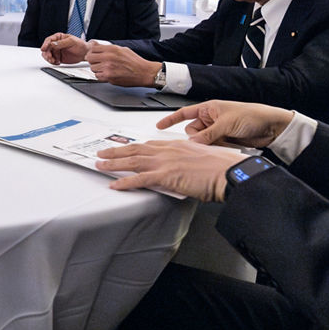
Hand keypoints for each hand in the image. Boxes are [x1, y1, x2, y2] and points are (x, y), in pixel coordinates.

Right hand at [40, 33, 89, 64]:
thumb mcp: (72, 41)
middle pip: (46, 48)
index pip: (49, 40)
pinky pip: (52, 60)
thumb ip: (62, 43)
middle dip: (47, 53)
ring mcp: (57, 51)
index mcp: (59, 37)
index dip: (45, 44)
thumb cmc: (80, 45)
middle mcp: (56, 44)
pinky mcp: (58, 58)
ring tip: (54, 61)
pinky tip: (57, 62)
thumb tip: (52, 44)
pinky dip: (53, 62)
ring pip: (47, 55)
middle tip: (50, 57)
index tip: (43, 49)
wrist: (85, 53)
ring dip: (49, 58)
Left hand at [85, 43, 161, 86]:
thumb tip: (97, 45)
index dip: (92, 52)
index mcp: (112, 49)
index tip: (94, 55)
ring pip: (92, 68)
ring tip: (105, 69)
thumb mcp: (122, 49)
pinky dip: (101, 76)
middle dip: (92, 60)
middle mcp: (108, 57)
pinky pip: (97, 76)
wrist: (143, 72)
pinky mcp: (109, 77)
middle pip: (89, 58)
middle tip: (97, 62)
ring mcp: (108, 68)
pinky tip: (108, 74)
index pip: (93, 49)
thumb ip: (109, 48)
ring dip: (97, 69)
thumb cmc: (135, 62)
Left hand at [96, 139, 242, 200]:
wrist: (228, 172)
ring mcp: (165, 162)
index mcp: (176, 145)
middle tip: (102, 153)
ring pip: (132, 161)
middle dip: (116, 151)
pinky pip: (139, 179)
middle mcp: (167, 150)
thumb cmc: (220, 168)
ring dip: (113, 164)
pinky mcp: (166, 176)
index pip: (148, 144)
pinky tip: (114, 184)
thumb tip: (180, 168)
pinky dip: (124, 182)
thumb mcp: (200, 157)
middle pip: (135, 149)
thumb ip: (186, 160)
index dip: (132, 146)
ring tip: (100, 165)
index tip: (122, 147)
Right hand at [154, 100, 294, 148]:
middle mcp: (211, 119)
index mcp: (209, 108)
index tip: (159, 125)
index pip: (184, 113)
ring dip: (209, 146)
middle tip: (208, 141)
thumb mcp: (227, 123)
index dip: (171, 119)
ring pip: (202, 142)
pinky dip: (216, 150)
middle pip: (193, 132)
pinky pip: (212, 148)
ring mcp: (218, 131)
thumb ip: (208, 134)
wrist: (272, 127)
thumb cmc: (252, 115)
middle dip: (198, 139)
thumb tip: (193, 143)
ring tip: (222, 144)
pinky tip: (225, 148)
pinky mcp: (224, 141)